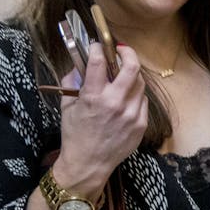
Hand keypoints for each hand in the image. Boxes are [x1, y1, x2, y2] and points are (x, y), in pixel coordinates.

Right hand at [52, 43, 147, 194]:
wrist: (88, 164)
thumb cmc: (75, 135)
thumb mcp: (67, 106)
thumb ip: (73, 82)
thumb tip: (79, 64)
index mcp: (93, 97)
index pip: (100, 62)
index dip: (99, 49)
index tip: (98, 46)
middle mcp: (115, 103)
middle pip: (132, 67)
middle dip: (128, 53)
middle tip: (121, 50)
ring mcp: (132, 114)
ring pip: (140, 83)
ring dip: (131, 75)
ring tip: (122, 75)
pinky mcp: (141, 123)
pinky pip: (142, 100)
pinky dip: (134, 95)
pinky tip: (125, 98)